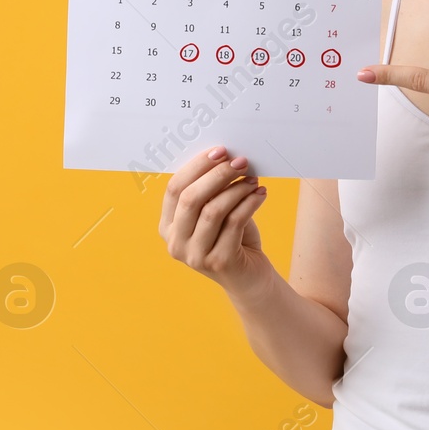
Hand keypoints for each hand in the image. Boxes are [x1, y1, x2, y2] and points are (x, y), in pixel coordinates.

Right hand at [159, 145, 274, 295]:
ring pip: (213, 210)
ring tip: (253, 179)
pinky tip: (260, 194)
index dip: (196, 166)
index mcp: (168, 227)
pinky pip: (234, 223)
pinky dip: (249, 204)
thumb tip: (224, 156)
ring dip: (236, 189)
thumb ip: (211, 191)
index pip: (174, 189)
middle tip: (240, 161)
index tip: (220, 151)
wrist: (249, 279)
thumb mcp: (215, 213)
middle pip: (191, 198)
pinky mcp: (219, 263)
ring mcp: (195, 256)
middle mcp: (175, 243)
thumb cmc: (232, 239)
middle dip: (217, 174)